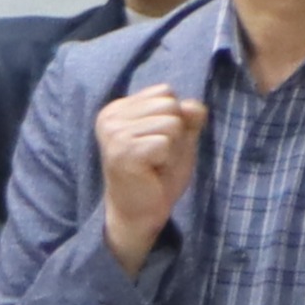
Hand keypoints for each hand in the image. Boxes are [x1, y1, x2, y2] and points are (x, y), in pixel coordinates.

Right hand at [97, 84, 201, 266]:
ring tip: (155, 163)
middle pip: (169, 104)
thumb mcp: (179, 139)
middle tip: (157, 155)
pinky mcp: (123, 151)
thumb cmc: (156, 175)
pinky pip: (166, 141)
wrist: (138, 212)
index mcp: (117, 109)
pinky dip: (167, 159)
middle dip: (175, 132)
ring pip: (171, 122)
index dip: (173, 118)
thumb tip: (194, 105)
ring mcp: (114, 133)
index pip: (165, 92)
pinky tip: (152, 171)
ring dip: (172, 147)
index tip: (156, 142)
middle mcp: (110, 116)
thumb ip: (188, 117)